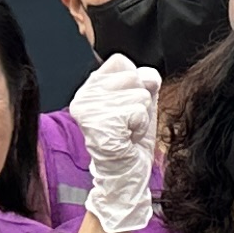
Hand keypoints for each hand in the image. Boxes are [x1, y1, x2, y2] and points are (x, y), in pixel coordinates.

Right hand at [71, 53, 157, 232]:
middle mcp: (84, 96)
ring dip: (141, 116)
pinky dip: (141, 127)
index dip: (136, 81)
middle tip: (128, 122)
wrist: (126, 171)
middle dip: (141, 101)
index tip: (127, 105)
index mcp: (89, 86)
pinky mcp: (101, 125)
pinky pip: (138, 112)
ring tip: (128, 131)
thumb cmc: (131, 138)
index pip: (121, 61)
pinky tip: (128, 138)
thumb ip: (144, 81)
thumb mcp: (140, 101)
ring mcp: (89, 111)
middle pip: (133, 76)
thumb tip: (149, 76)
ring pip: (139, 95)